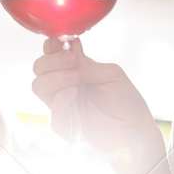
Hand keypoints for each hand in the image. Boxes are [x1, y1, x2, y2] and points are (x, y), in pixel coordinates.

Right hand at [31, 39, 163, 169]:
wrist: (135, 130)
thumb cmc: (126, 101)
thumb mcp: (111, 75)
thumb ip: (87, 64)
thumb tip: (71, 44)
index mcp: (75, 70)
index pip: (52, 54)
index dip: (51, 46)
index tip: (59, 43)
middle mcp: (64, 85)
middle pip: (39, 68)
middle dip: (51, 61)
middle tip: (71, 62)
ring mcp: (63, 105)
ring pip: (39, 87)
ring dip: (54, 78)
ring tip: (76, 79)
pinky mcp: (65, 125)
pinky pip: (52, 113)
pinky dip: (60, 101)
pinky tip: (73, 94)